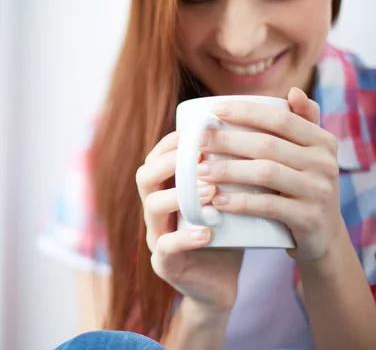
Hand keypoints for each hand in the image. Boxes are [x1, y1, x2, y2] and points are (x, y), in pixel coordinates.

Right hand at [136, 132, 242, 310]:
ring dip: (179, 195)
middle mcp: (156, 208)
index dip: (174, 141)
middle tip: (203, 158)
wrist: (221, 283)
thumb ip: (239, 171)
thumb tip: (266, 129)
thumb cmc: (228, 234)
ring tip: (211, 192)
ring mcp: (156, 235)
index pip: (158, 155)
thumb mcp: (231, 198)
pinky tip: (207, 233)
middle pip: (145, 176)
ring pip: (152, 207)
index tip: (200, 131)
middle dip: (170, 162)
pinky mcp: (164, 263)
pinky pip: (165, 247)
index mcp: (167, 188)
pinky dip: (184, 238)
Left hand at [199, 88, 344, 261]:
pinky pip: (269, 206)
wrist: (323, 236)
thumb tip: (291, 91)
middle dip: (227, 141)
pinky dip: (241, 202)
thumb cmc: (304, 187)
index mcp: (322, 141)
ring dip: (228, 170)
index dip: (246, 112)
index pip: (281, 118)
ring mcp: (318, 191)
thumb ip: (301, 122)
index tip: (214, 110)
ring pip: (266, 173)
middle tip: (197, 142)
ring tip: (200, 171)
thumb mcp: (308, 155)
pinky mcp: (308, 218)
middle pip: (267, 145)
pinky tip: (218, 200)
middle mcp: (324, 163)